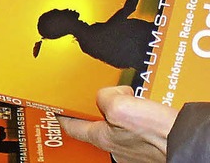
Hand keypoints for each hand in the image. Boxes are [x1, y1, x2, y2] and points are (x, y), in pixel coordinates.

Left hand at [59, 86, 177, 162]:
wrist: (185, 143)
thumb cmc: (156, 132)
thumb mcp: (119, 105)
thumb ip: (104, 96)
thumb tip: (107, 93)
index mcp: (102, 138)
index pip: (72, 127)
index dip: (62, 115)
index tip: (56, 106)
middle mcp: (115, 146)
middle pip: (94, 123)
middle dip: (94, 107)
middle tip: (95, 93)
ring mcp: (131, 148)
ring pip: (115, 123)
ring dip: (116, 109)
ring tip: (123, 96)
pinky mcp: (147, 145)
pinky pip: (133, 125)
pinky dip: (133, 113)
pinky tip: (141, 105)